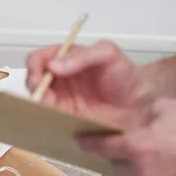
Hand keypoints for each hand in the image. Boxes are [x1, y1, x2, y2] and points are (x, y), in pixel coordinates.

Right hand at [26, 41, 150, 127]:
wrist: (142, 105)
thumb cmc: (127, 76)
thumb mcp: (108, 54)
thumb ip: (81, 56)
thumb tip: (53, 65)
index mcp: (66, 59)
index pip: (39, 58)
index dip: (34, 66)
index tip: (38, 77)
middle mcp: (60, 78)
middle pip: (34, 80)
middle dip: (35, 88)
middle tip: (46, 98)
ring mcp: (62, 98)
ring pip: (38, 100)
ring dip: (40, 105)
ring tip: (54, 110)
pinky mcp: (66, 117)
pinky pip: (48, 118)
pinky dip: (46, 119)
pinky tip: (56, 121)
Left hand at [76, 98, 175, 175]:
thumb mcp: (165, 108)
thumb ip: (139, 116)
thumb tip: (128, 119)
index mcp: (138, 147)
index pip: (100, 146)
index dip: (87, 142)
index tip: (79, 140)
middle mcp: (144, 171)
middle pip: (115, 161)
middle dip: (114, 151)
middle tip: (118, 140)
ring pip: (133, 174)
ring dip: (134, 163)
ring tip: (149, 148)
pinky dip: (153, 173)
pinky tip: (165, 161)